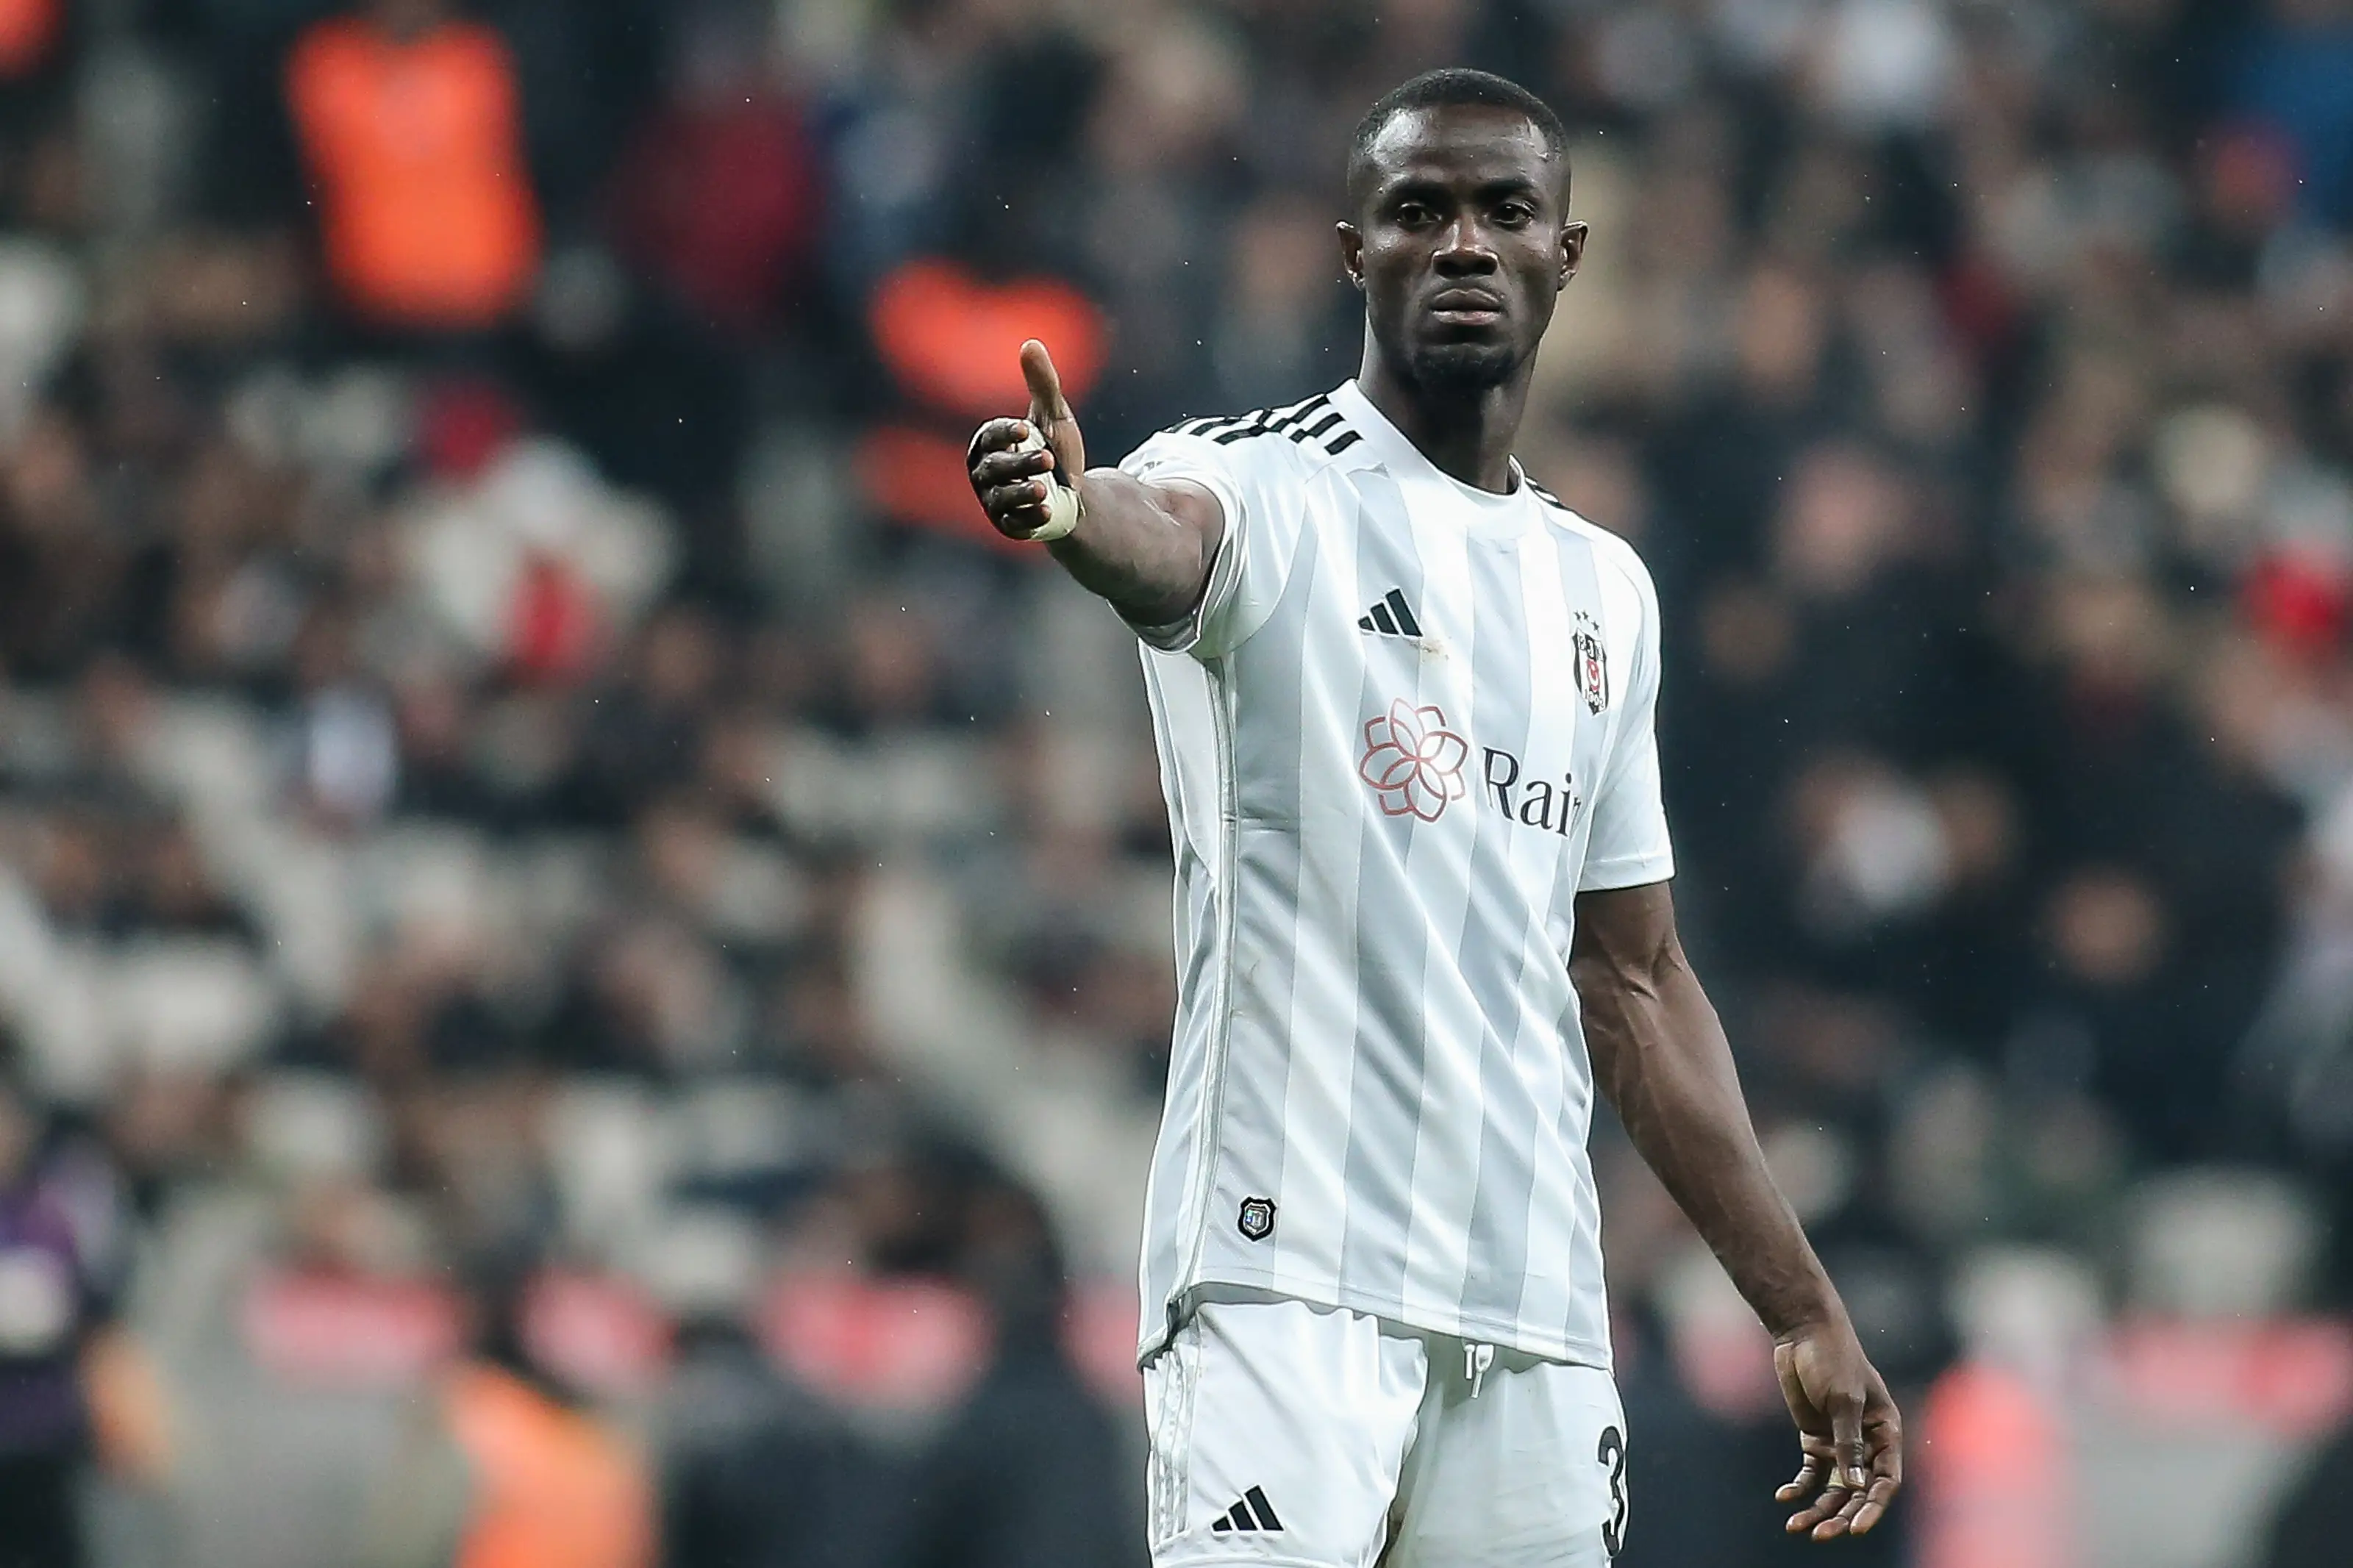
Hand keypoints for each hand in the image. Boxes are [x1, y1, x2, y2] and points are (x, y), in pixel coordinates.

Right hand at [967, 339, 1089, 540]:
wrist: (1073, 492)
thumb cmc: (1056, 448)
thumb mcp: (1053, 415)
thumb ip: (1042, 384)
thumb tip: (1031, 343)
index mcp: (989, 443)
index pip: (989, 436)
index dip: (1005, 433)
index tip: (1026, 429)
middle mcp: (985, 473)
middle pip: (996, 468)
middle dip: (1020, 464)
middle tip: (1048, 459)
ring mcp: (995, 501)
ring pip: (1002, 497)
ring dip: (1022, 493)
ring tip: (1044, 490)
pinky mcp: (1009, 525)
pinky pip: (1014, 524)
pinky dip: (1030, 519)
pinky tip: (1048, 512)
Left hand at [1772, 1320, 1901, 1539]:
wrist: (1803, 1333)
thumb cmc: (1833, 1359)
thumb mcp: (1843, 1400)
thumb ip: (1848, 1443)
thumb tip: (1855, 1486)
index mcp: (1886, 1433)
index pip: (1885, 1481)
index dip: (1873, 1507)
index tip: (1857, 1530)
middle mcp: (1866, 1444)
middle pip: (1857, 1492)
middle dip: (1841, 1516)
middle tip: (1820, 1535)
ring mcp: (1840, 1444)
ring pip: (1833, 1489)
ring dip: (1817, 1509)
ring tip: (1795, 1526)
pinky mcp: (1815, 1439)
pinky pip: (1809, 1473)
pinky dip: (1799, 1487)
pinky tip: (1783, 1497)